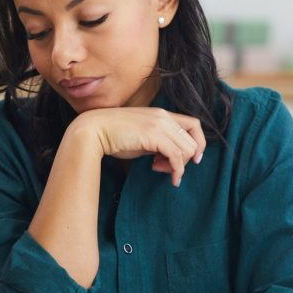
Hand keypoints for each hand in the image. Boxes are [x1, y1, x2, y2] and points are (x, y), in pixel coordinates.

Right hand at [70, 107, 204, 185]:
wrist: (93, 131)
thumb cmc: (112, 136)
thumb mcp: (140, 137)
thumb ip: (156, 142)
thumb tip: (167, 156)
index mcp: (161, 114)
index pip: (194, 124)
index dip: (199, 143)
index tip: (192, 159)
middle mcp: (163, 116)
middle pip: (194, 139)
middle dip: (187, 159)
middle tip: (169, 169)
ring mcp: (159, 125)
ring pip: (188, 149)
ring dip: (180, 165)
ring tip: (162, 171)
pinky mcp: (154, 136)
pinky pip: (177, 156)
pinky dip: (178, 170)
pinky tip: (171, 178)